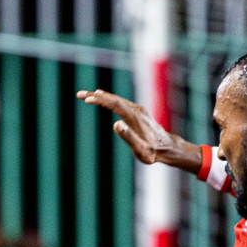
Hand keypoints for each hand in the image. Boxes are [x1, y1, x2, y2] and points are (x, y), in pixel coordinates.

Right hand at [75, 88, 201, 173]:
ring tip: (87, 95)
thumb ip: (129, 136)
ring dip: (101, 96)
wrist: (167, 148)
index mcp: (134, 117)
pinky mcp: (138, 113)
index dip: (100, 100)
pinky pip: (121, 102)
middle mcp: (136, 110)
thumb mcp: (140, 149)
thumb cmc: (153, 152)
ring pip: (117, 100)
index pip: (114, 104)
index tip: (87, 99)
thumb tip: (116, 124)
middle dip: (95, 96)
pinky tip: (105, 99)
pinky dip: (110, 100)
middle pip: (113, 99)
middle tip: (79, 94)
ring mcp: (138, 110)